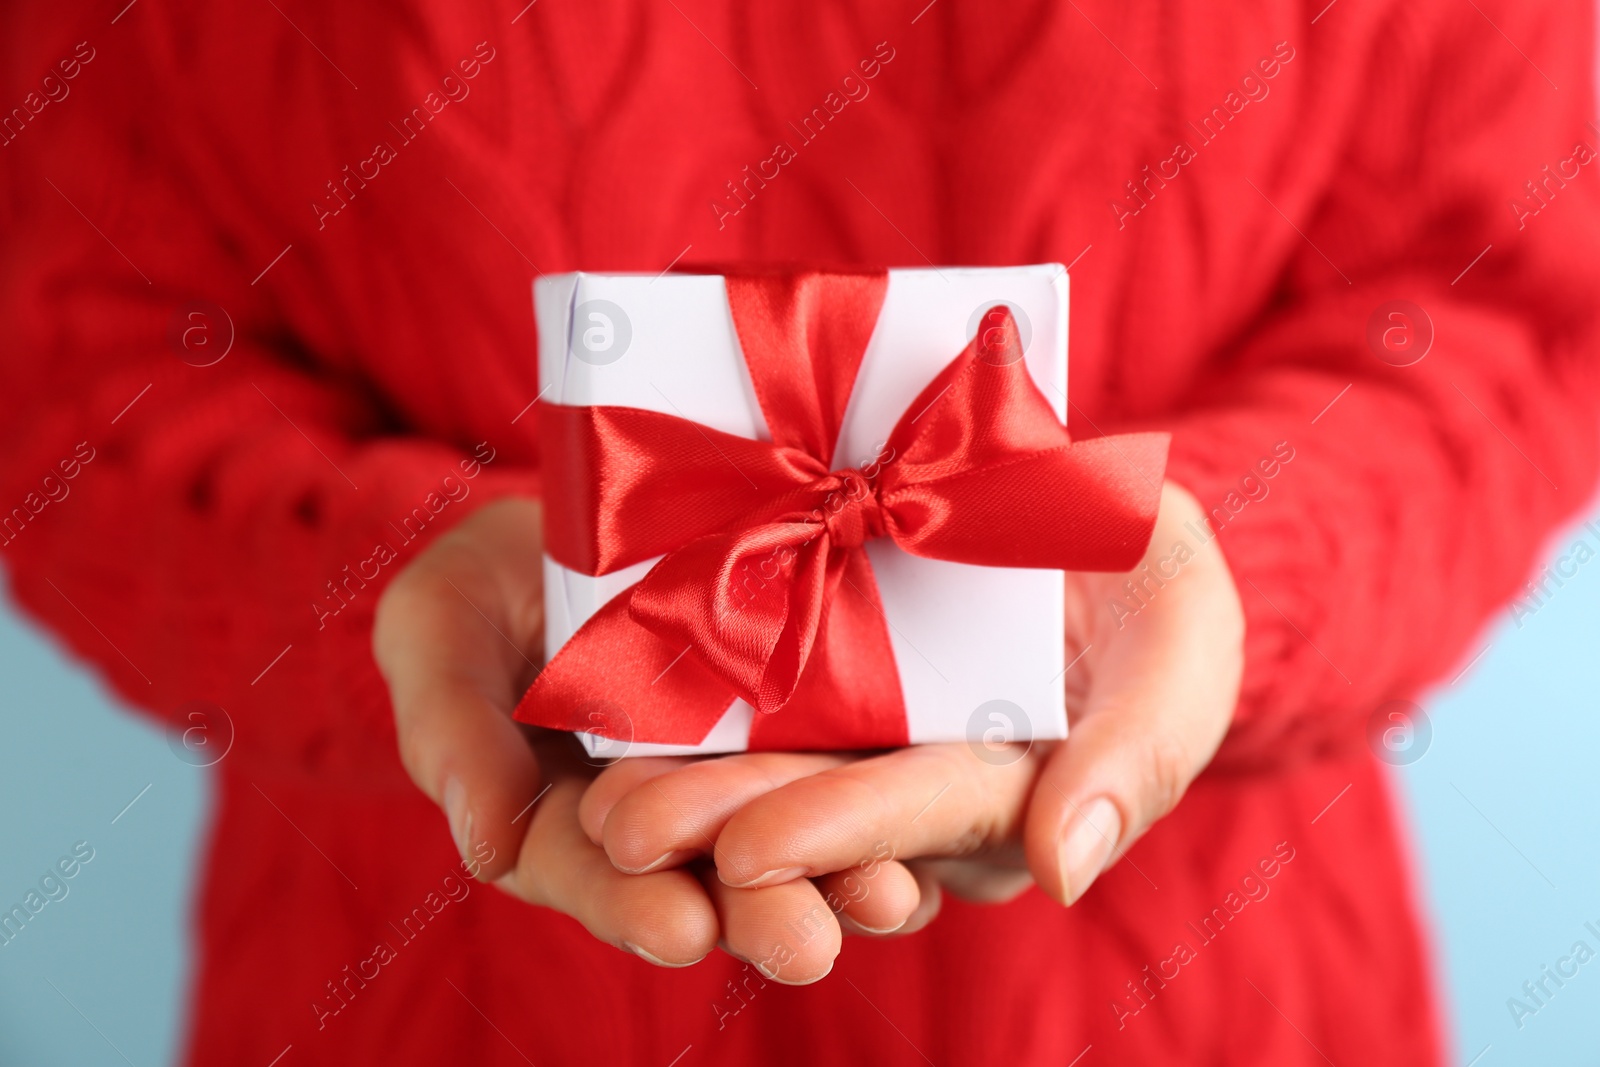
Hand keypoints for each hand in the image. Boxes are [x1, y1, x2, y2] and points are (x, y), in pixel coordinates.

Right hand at [372, 496, 923, 979]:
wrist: (590, 506)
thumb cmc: (489, 577)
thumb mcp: (440, 628)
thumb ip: (453, 732)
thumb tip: (482, 844)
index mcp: (569, 816)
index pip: (596, 875)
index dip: (630, 904)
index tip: (675, 927)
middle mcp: (665, 814)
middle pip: (711, 878)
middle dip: (756, 915)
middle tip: (802, 946)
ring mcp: (743, 771)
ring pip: (794, 840)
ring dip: (842, 878)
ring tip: (891, 900)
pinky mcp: (811, 722)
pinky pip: (852, 775)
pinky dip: (888, 812)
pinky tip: (935, 842)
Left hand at [583, 481, 1243, 968]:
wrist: (1087, 493)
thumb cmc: (1151, 572)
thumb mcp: (1183, 639)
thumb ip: (1145, 751)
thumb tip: (1064, 872)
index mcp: (1008, 781)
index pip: (923, 813)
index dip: (842, 833)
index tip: (751, 852)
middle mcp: (919, 767)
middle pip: (822, 802)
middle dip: (724, 824)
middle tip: (624, 832)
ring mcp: (861, 718)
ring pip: (770, 762)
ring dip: (681, 786)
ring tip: (593, 799)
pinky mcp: (815, 658)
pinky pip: (748, 688)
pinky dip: (681, 707)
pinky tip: (604, 717)